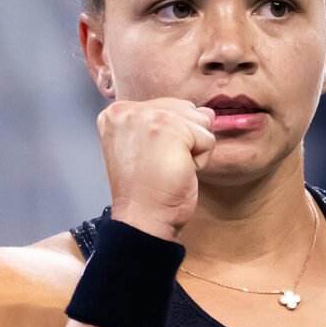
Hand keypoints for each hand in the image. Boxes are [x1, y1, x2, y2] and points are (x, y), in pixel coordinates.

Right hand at [96, 98, 215, 237]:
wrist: (143, 219)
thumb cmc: (147, 192)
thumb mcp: (156, 148)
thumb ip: (176, 122)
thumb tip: (208, 112)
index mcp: (117, 113)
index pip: (167, 107)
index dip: (171, 137)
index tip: (151, 161)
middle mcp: (128, 110)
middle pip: (185, 109)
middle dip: (184, 140)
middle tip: (161, 166)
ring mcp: (148, 116)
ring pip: (199, 121)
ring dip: (193, 149)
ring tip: (168, 168)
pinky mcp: (171, 128)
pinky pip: (207, 139)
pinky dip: (200, 161)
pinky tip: (178, 172)